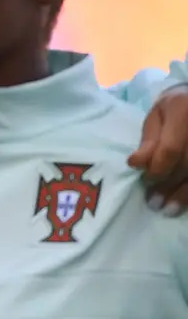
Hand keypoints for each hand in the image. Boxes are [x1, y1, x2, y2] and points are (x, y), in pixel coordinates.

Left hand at [130, 86, 187, 215]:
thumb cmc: (175, 108)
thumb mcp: (157, 116)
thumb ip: (149, 140)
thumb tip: (136, 164)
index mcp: (183, 111)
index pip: (170, 149)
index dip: (157, 169)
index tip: (145, 180)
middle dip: (169, 185)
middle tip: (154, 202)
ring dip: (185, 194)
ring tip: (168, 209)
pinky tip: (184, 202)